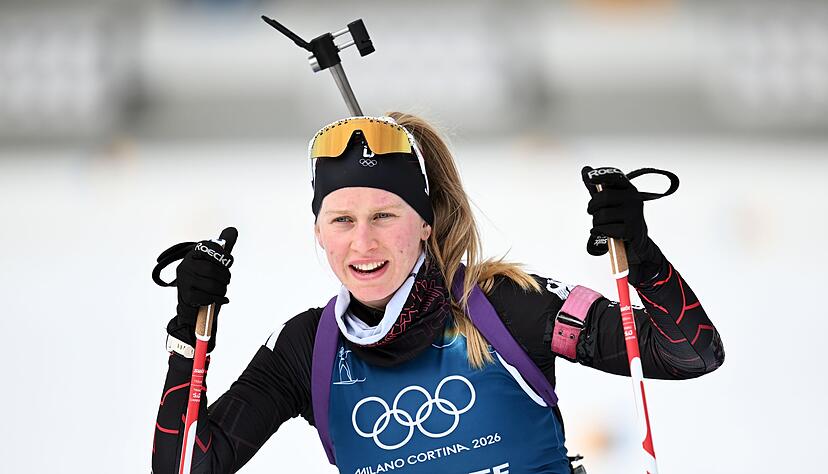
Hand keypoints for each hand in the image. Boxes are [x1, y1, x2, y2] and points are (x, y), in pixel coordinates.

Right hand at [163, 227, 237, 350]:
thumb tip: (232, 230)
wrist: (192, 304)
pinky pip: (207, 297)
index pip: (210, 248)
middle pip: (213, 270)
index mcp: (194, 254)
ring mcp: (184, 280)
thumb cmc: (205, 281)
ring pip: (212, 285)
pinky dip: (218, 299)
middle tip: (226, 281)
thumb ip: (223, 248)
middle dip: (225, 277)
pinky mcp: (186, 295)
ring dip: (222, 290)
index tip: (228, 262)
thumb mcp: (214, 262)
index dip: (224, 256)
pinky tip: (220, 299)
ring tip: (221, 291)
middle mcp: (186, 265)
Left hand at [581, 167, 660, 285]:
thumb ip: (598, 187)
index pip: (615, 176)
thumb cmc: (620, 218)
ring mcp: (635, 214)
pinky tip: (603, 232)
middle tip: (592, 213)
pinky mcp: (632, 230)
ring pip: (602, 215)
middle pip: (604, 197)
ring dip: (596, 222)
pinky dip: (599, 231)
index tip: (589, 177)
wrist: (636, 242)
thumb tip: (585, 169)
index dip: (602, 175)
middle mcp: (634, 198)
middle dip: (592, 207)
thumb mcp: (610, 202)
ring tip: (601, 225)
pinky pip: (606, 229)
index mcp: (628, 188)